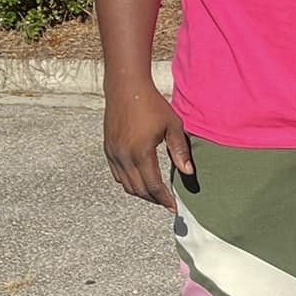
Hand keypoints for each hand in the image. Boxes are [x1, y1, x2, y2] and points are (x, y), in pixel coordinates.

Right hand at [103, 81, 192, 208]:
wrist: (126, 88)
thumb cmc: (152, 104)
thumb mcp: (172, 125)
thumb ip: (180, 150)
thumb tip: (188, 173)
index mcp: (141, 152)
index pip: (153, 186)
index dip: (164, 199)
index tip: (174, 207)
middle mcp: (124, 156)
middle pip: (139, 189)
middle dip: (154, 199)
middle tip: (167, 202)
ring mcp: (113, 154)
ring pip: (126, 184)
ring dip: (141, 192)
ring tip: (156, 194)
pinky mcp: (108, 149)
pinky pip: (117, 174)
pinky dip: (129, 182)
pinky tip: (140, 180)